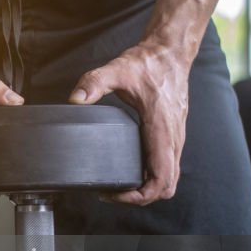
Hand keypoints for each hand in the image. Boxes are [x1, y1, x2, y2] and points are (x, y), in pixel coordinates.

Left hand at [69, 40, 192, 204]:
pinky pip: (167, 166)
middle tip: (113, 193)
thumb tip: (75, 100)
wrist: (170, 53)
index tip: (116, 193)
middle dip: (141, 197)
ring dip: (147, 188)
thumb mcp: (117, 70)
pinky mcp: (172, 135)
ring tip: (119, 187)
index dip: (140, 196)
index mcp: (162, 129)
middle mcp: (173, 138)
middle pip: (167, 186)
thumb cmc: (149, 63)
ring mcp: (175, 137)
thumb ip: (94, 83)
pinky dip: (152, 176)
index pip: (161, 178)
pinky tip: (131, 171)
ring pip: (170, 178)